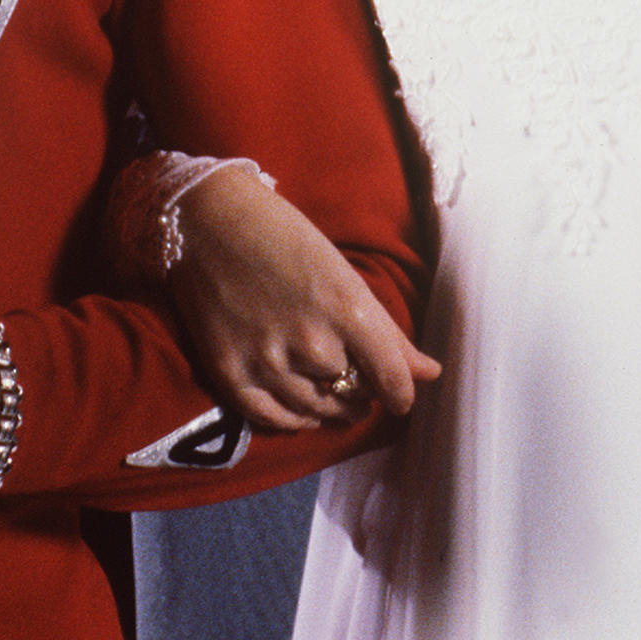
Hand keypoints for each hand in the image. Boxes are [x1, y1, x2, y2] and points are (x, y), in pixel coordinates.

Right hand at [169, 166, 439, 431]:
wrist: (210, 220)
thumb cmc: (284, 237)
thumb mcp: (343, 275)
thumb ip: (387, 331)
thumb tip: (431, 373)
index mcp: (347, 308)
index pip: (391, 378)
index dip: (400, 395)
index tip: (399, 398)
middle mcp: (312, 341)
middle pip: (354, 394)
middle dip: (360, 391)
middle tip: (353, 377)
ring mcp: (268, 360)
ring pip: (317, 411)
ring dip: (330, 408)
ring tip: (331, 395)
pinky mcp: (230, 372)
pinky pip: (272, 418)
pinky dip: (293, 419)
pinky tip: (301, 409)